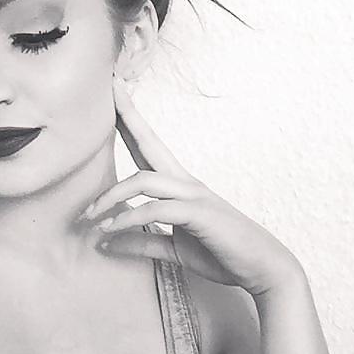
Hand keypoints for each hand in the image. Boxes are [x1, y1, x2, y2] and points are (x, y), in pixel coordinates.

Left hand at [78, 76, 305, 296]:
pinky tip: (111, 232)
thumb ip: (143, 241)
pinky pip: (156, 209)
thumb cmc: (221, 253)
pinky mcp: (199, 213)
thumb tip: (105, 242)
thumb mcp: (175, 249)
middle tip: (110, 85)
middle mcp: (185, 182)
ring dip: (112, 196)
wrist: (263, 268)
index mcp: (180, 185)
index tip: (115, 95)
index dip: (131, 121)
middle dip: (128, 114)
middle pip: (149, 141)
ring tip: (89, 216)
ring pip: (143, 180)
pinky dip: (129, 219)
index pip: (148, 146)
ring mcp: (193, 194)